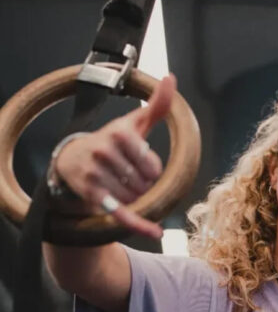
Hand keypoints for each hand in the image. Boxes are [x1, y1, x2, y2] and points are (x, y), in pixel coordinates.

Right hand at [53, 74, 176, 239]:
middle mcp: (104, 151)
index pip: (153, 165)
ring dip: (136, 199)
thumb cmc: (112, 141)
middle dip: (143, 185)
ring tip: (121, 187)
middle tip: (127, 176)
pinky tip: (155, 232)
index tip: (139, 163)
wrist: (72, 159)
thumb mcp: (133, 123)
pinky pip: (121, 214)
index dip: (151, 169)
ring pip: (135, 198)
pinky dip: (139, 225)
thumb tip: (171, 79)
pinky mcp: (90, 194)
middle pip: (145, 183)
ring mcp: (95, 174)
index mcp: (119, 132)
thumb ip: (156, 105)